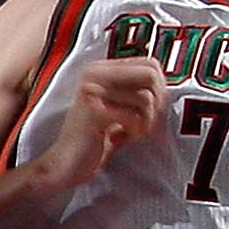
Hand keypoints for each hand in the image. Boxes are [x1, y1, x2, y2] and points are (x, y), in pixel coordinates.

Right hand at [39, 56, 167, 194]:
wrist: (64, 165)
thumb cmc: (92, 141)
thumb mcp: (114, 108)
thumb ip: (133, 92)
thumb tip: (164, 85)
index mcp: (100, 69)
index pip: (149, 63)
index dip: (160, 87)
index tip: (151, 108)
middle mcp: (94, 74)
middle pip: (151, 75)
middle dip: (156, 103)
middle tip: (143, 122)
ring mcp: (93, 90)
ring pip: (146, 98)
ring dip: (145, 122)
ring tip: (129, 133)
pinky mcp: (94, 111)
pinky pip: (134, 117)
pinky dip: (135, 131)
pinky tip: (120, 138)